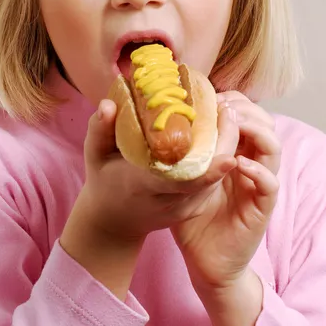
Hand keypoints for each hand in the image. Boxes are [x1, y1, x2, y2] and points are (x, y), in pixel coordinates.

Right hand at [62, 97, 238, 244]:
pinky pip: (214, 181)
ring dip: (227, 148)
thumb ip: (99, 128)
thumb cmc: (104, 181)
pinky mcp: (194, 206)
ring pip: (215, 179)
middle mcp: (170, 201)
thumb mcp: (94, 155)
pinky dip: (222, 158)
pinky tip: (224, 132)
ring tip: (229, 114)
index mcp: (144, 187)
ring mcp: (185, 207)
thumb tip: (109, 103)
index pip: (181, 182)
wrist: (113, 223)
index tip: (230, 156)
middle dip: (225, 145)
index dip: (208, 171)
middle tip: (229, 110)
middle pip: (207, 178)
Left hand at [171, 91, 280, 291]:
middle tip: (221, 106)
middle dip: (245, 108)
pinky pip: (270, 182)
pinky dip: (258, 170)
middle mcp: (251, 162)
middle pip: (264, 122)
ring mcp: (259, 183)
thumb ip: (179, 150)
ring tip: (232, 124)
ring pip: (273, 145)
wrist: (205, 259)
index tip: (209, 95)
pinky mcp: (262, 207)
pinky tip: (236, 164)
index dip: (233, 100)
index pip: (246, 114)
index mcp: (235, 151)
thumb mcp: (182, 175)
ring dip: (255, 130)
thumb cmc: (192, 215)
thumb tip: (151, 122)